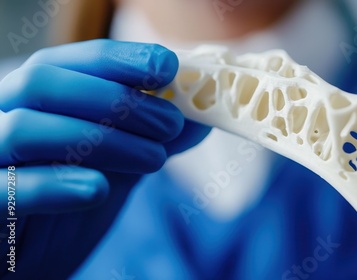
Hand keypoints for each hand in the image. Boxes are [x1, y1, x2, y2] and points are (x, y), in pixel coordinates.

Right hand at [0, 39, 209, 277]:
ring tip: (155, 159)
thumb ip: (147, 140)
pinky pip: (5, 188)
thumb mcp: (114, 167)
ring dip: (102, 139)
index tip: (167, 65)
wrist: (27, 263)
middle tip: (170, 123)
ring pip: (26, 128)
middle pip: (43, 83)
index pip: (66, 61)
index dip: (118, 59)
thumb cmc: (67, 206)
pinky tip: (98, 189)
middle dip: (117, 99)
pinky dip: (54, 185)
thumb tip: (200, 119)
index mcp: (30, 105)